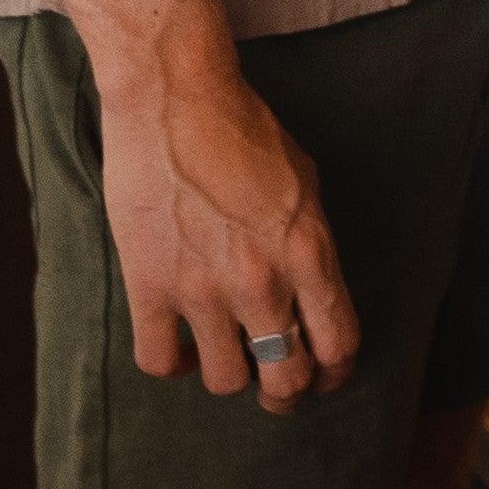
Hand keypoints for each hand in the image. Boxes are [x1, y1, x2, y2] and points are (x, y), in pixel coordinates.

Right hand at [88, 25, 363, 413]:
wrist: (174, 95)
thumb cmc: (242, 128)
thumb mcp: (305, 181)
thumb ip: (310, 244)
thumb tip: (310, 290)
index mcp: (308, 251)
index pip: (338, 344)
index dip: (333, 373)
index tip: (323, 375)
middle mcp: (262, 280)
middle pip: (286, 378)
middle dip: (285, 392)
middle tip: (273, 385)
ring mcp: (203, 288)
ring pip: (225, 381)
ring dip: (228, 374)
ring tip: (223, 354)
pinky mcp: (149, 286)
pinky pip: (160, 361)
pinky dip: (173, 364)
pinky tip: (179, 346)